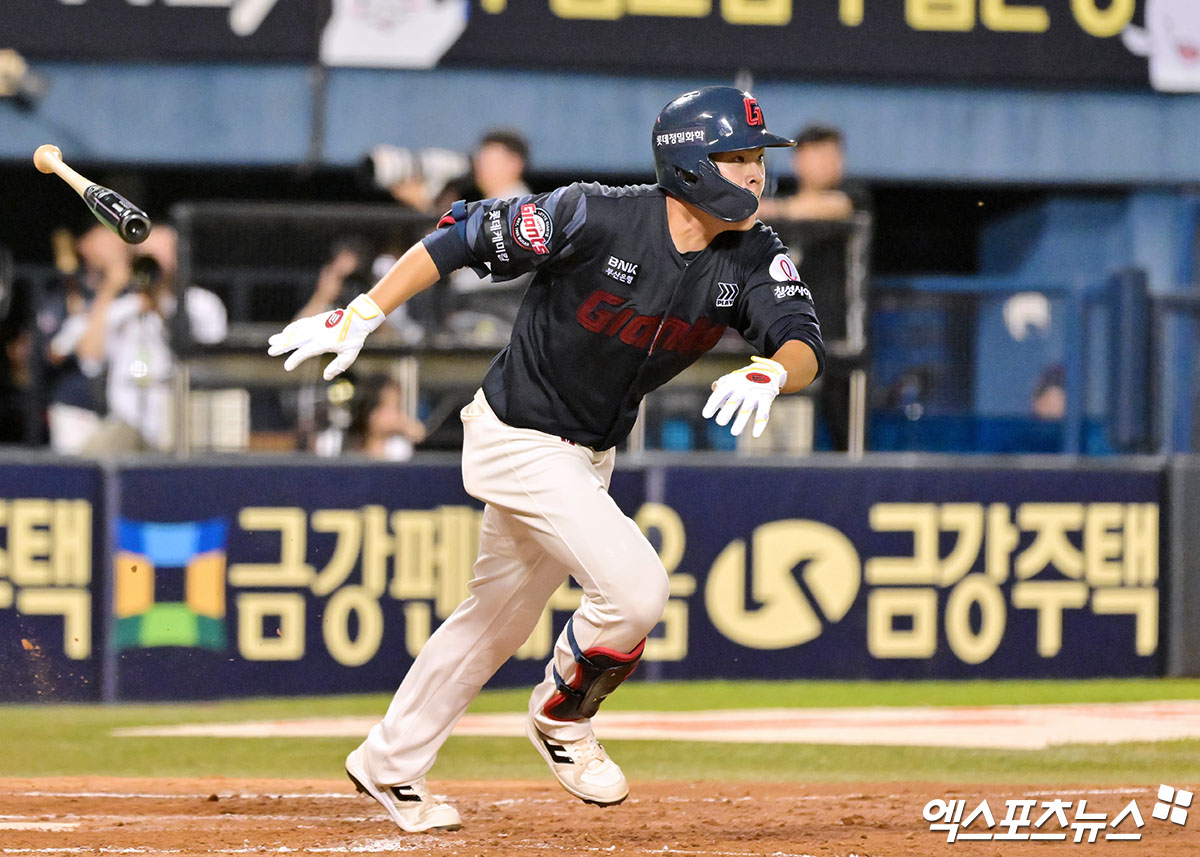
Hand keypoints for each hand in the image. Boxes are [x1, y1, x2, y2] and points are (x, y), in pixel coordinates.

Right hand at [267, 294, 384, 379]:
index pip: (305, 352)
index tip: (287, 367)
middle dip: (282, 346)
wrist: (358, 318)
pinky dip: (292, 328)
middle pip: (295, 340)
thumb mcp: (349, 356)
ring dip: (284, 336)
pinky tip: (286, 332)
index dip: (295, 360)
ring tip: (272, 341)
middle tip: (270, 351)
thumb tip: (326, 377)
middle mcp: (317, 332)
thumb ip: (337, 367)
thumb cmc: (355, 338)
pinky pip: (301, 323)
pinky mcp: (317, 319)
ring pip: (296, 331)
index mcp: (324, 342)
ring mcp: (316, 324)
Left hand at [702, 356, 787, 437]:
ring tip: (734, 432)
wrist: (769, 369)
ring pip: (747, 409)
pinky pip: (763, 413)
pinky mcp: (766, 398)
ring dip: (740, 422)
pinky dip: (760, 424)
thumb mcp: (733, 378)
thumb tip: (714, 388)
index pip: (720, 394)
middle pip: (733, 402)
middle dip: (726, 412)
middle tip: (720, 422)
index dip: (712, 404)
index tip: (706, 415)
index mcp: (732, 383)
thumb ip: (722, 384)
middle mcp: (743, 388)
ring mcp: (755, 394)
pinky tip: (755, 434)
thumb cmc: (745, 377)